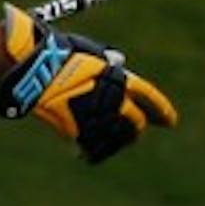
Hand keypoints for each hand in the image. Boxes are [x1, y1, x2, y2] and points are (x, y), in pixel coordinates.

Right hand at [0, 4, 177, 164]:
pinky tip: (89, 155)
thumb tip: (119, 62)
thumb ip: (107, 61)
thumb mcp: (89, 50)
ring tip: (113, 143)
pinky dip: (94, 154)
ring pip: (118, 138)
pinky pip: (95, 149)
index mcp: (118, 78)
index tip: (170, 122)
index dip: (162, 110)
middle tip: (134, 133)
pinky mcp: (78, 131)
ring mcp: (96, 117)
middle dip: (137, 128)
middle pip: (136, 122)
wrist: (34, 69)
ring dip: (119, 142)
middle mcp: (113, 99)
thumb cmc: (59, 53)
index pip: (148, 97)